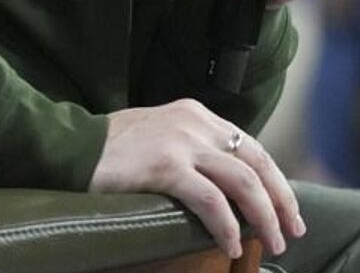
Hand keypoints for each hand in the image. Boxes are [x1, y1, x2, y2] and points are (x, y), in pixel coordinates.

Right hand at [89, 99, 303, 258]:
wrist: (67, 147)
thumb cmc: (109, 151)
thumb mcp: (159, 137)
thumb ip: (191, 152)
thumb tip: (224, 187)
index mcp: (197, 115)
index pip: (250, 148)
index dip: (274, 180)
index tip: (287, 208)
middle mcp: (196, 124)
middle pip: (256, 162)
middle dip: (281, 199)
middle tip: (292, 230)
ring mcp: (181, 143)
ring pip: (242, 181)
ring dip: (264, 216)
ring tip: (272, 242)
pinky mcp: (165, 166)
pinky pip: (209, 200)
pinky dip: (227, 225)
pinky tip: (232, 244)